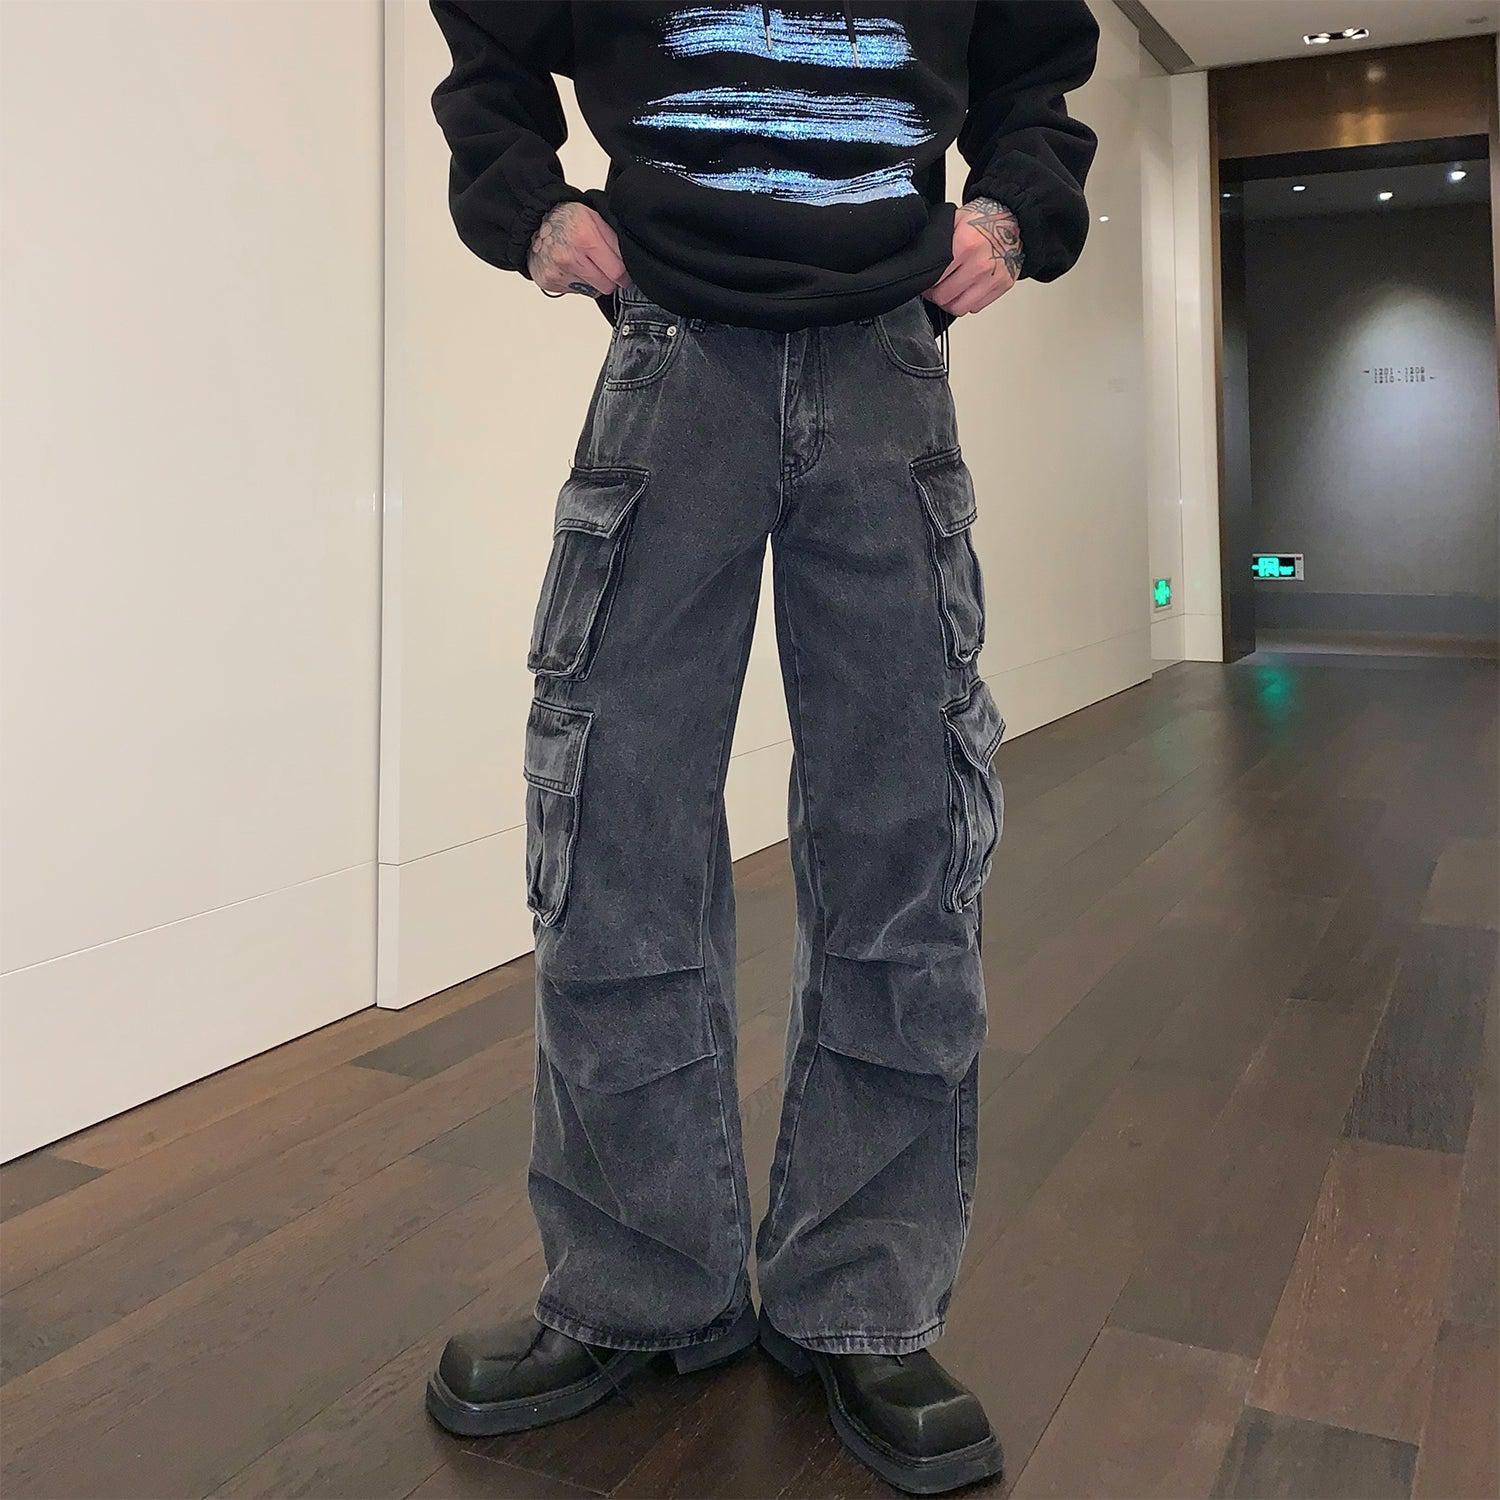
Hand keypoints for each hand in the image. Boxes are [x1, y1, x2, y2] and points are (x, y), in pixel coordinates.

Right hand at [528, 202, 625, 296]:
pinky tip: (570, 267)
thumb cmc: (565, 219)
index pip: (617, 272)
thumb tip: (630, 263)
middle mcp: (570, 258)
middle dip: (609, 278)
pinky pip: (576, 292)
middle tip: (602, 266)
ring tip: (582, 263)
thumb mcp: (594, 219)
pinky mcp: (550, 283)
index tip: (623, 273)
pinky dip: (577, 282)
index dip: (623, 274)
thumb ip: (614, 242)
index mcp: (585, 238)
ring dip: (592, 281)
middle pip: (606, 286)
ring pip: (592, 292)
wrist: (532, 222)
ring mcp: (558, 272)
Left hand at [924, 198, 1022, 316]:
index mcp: (965, 245)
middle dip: (936, 295)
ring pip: (959, 308)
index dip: (925, 284)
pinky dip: (968, 302)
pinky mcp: (1003, 285)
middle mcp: (980, 264)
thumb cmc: (983, 220)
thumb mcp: (955, 221)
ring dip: (951, 302)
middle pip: (944, 298)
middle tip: (935, 288)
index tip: (925, 282)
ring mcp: (993, 277)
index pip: (934, 280)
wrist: (1014, 218)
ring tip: (950, 291)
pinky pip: (976, 307)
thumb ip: (937, 241)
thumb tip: (918, 261)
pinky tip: (967, 289)